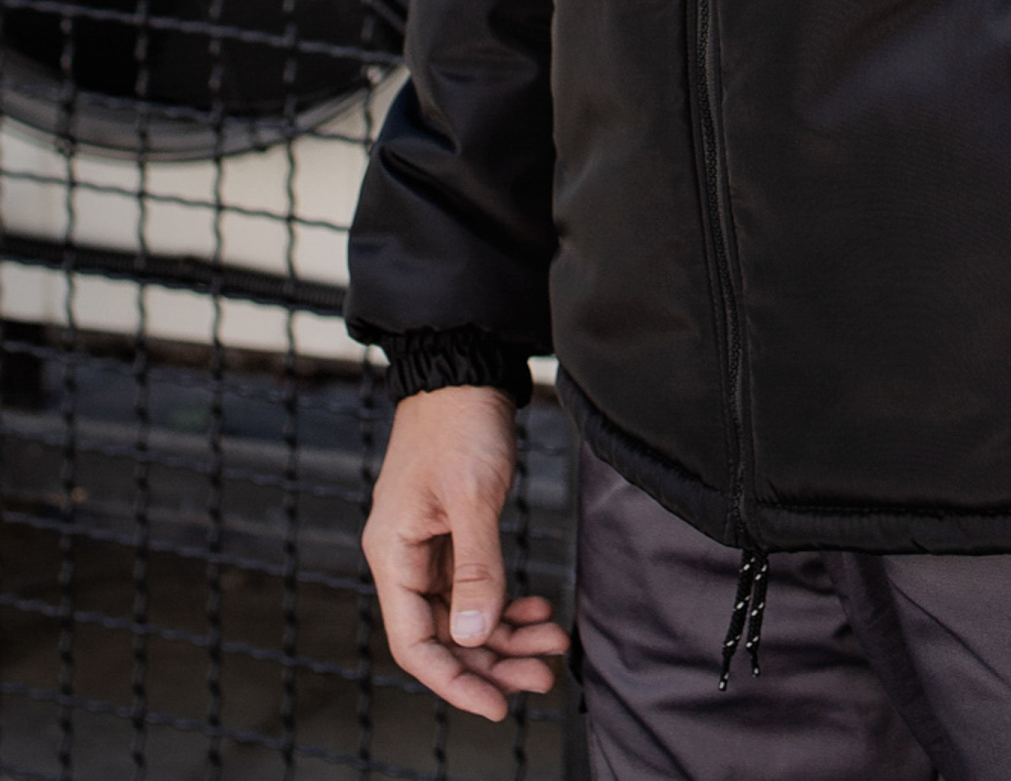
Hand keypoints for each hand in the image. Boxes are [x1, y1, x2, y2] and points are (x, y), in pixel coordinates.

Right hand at [362, 385, 570, 721]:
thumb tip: (473, 634)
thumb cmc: (460, 424)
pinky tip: (539, 609)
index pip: (414, 643)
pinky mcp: (454, 532)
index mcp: (393, 554)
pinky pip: (476, 585)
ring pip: (465, 613)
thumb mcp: (472, 495)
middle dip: (493, 661)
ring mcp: (430, 546)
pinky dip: (507, 602)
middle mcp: (406, 558)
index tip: (495, 705)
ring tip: (553, 643)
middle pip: (444, 635)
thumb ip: (475, 567)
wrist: (465, 370)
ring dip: (507, 634)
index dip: (454, 681)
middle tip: (543, 676)